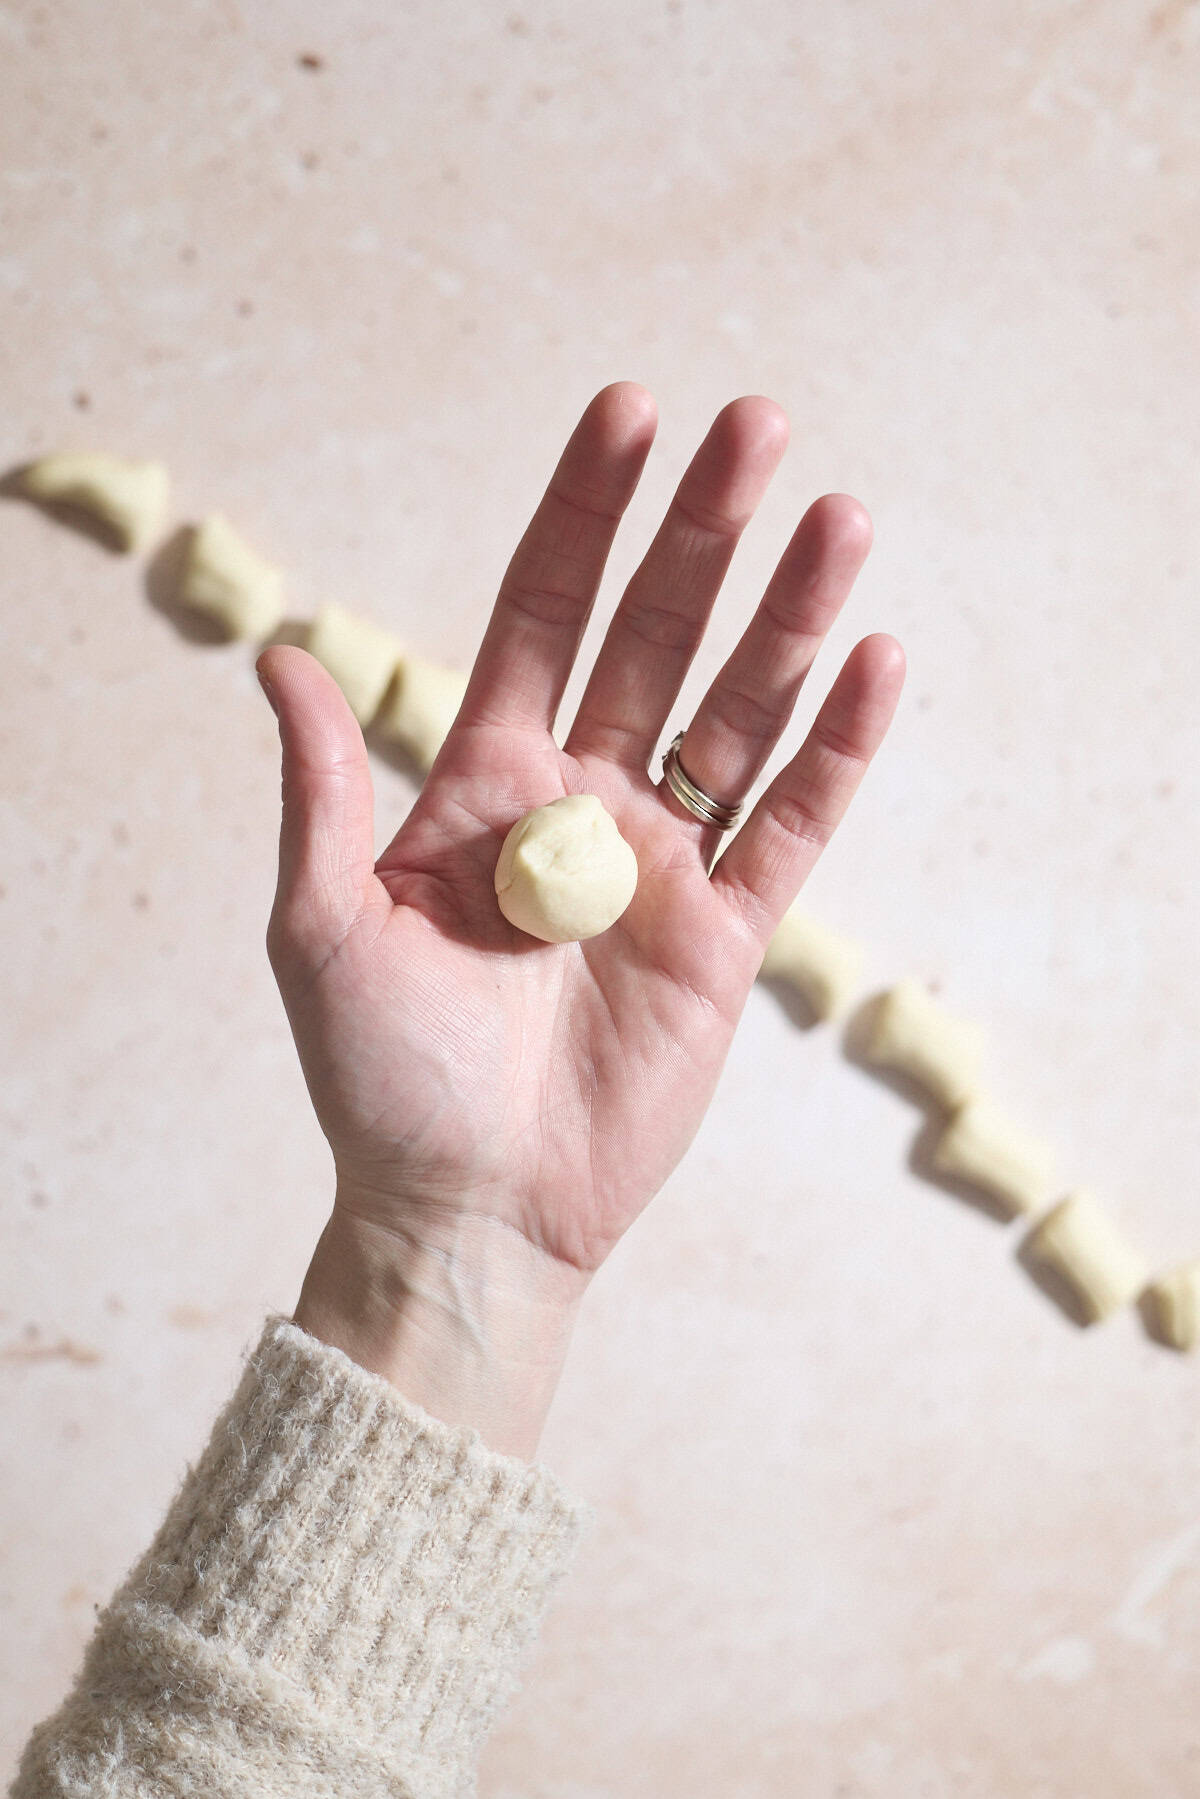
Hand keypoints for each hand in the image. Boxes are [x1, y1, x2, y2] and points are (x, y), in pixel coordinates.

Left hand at [257, 384, 903, 1454]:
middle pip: (655, 639)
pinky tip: (873, 663)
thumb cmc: (380, 1078)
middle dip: (703, 537)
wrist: (467, 1210)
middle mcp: (585, 802)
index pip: (544, 614)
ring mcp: (665, 863)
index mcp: (489, 782)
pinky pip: (792, 828)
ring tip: (838, 517)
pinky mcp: (727, 936)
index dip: (585, 516)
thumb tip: (278, 652)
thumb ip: (323, 789)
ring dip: (789, 621)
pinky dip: (834, 752)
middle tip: (756, 426)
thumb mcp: (323, 926)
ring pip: (737, 716)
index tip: (629, 413)